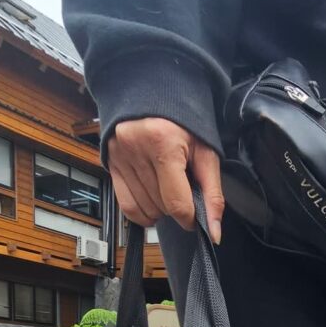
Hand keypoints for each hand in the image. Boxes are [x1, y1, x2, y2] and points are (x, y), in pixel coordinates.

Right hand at [106, 118, 224, 241]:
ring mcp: (120, 156)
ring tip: (168, 189)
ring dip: (160, 210)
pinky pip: (126, 206)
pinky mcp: (111, 162)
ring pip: (144, 209)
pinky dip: (142, 213)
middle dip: (176, 208)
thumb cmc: (186, 122)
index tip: (195, 216)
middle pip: (161, 207)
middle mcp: (136, 149)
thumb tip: (214, 232)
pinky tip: (153, 202)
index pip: (176, 203)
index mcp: (164, 144)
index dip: (189, 218)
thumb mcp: (206, 153)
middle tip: (183, 190)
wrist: (156, 93)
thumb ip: (213, 194)